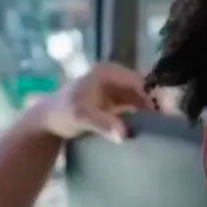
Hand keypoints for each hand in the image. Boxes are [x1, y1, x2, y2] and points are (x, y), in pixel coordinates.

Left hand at [32, 62, 158, 142]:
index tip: (157, 119)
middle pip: (140, 89)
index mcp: (107, 71)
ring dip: (144, 111)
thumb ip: (103, 124)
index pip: (137, 83)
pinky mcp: (112, 98)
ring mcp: (113, 86)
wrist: (48, 120)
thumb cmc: (63, 114)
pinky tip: (140, 129)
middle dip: (149, 106)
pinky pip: (131, 105)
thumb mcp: (82, 118)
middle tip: (158, 126)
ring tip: (152, 129)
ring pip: (137, 97)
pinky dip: (136, 115)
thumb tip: (124, 134)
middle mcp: (112, 74)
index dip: (148, 99)